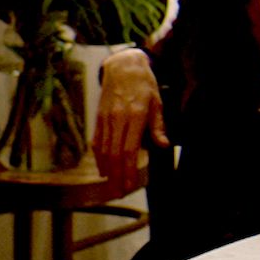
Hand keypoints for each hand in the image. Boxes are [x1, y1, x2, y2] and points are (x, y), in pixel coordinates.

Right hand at [92, 47, 164, 178]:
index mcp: (134, 117)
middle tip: (119, 192)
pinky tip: (103, 168)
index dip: (127, 171)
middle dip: (116, 176)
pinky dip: (98, 157)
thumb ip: (158, 126)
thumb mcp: (157, 103)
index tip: (129, 186)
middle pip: (113, 155)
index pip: (128, 151)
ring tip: (111, 185)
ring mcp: (105, 119)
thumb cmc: (144, 85)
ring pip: (103, 150)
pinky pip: (96, 141)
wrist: (122, 67)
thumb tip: (163, 145)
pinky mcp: (98, 118)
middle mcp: (116, 119)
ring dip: (106, 170)